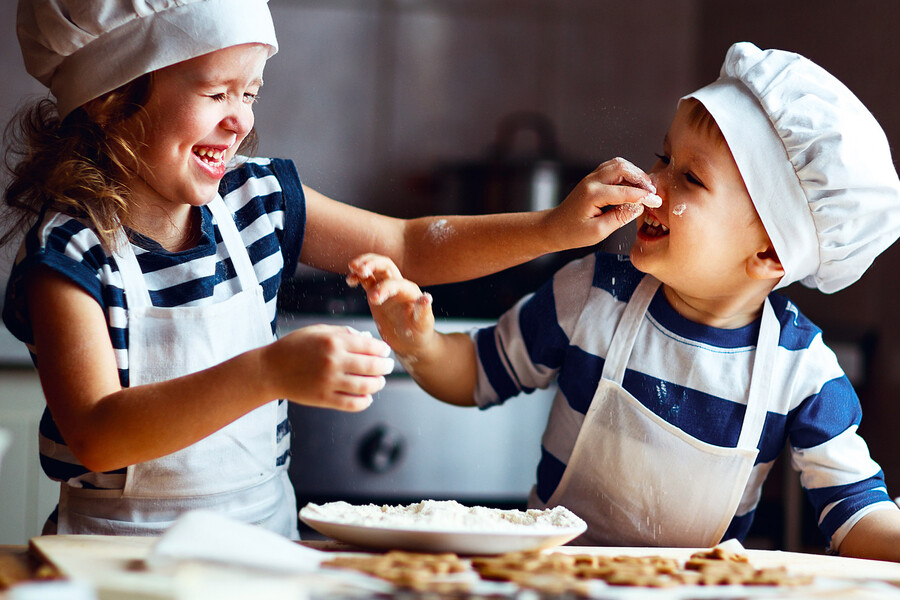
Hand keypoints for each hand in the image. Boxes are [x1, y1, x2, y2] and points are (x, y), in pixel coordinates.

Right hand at [263, 324, 393, 410]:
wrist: (269, 370)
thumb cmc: (294, 347)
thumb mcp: (317, 331)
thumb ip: (343, 333)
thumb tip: (367, 339)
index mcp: (333, 342)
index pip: (370, 346)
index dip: (382, 350)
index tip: (385, 352)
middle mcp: (333, 361)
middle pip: (372, 367)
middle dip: (385, 367)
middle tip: (388, 366)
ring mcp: (329, 382)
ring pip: (365, 386)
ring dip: (378, 384)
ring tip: (379, 381)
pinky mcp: (324, 399)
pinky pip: (352, 403)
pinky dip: (364, 401)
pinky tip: (367, 397)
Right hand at [347, 253, 435, 357]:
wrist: (412, 341)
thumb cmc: (419, 333)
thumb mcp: (422, 324)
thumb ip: (423, 311)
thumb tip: (426, 298)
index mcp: (409, 291)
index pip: (395, 282)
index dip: (383, 288)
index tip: (373, 299)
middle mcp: (399, 285)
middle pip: (385, 264)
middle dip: (372, 264)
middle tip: (359, 270)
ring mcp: (386, 287)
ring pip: (374, 268)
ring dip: (363, 264)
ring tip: (352, 268)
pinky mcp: (376, 293)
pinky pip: (366, 279)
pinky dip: (358, 276)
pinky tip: (350, 280)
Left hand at [544, 157, 659, 249]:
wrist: (554, 228)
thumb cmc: (572, 233)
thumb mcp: (598, 232)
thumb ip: (620, 218)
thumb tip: (638, 207)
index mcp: (592, 195)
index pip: (625, 191)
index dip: (644, 196)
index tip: (657, 201)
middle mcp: (592, 181)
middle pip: (622, 167)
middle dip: (641, 178)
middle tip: (652, 192)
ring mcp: (591, 178)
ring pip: (618, 164)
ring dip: (634, 173)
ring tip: (645, 188)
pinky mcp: (593, 179)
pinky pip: (613, 168)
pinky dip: (626, 173)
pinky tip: (633, 185)